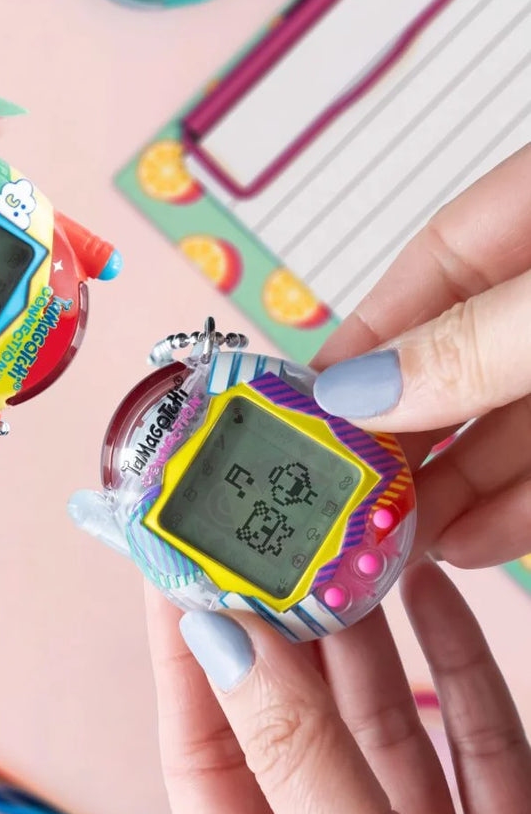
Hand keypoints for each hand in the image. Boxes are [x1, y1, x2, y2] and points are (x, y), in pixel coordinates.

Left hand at [148, 559, 530, 813]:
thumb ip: (291, 746)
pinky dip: (455, 660)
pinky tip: (430, 589)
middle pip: (291, 706)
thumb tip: (223, 630)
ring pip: (379, 711)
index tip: (178, 556)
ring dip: (363, 623)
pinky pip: (474, 737)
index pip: (199, 736)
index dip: (185, 640)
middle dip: (281, 612)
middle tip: (270, 523)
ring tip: (342, 537)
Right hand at [310, 145, 530, 567]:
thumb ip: (477, 344)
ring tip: (391, 542)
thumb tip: (357, 392)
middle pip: (460, 362)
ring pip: (508, 424)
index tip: (303, 406)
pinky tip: (472, 541)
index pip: (431, 271)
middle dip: (400, 435)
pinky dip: (519, 506)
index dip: (364, 339)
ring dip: (452, 487)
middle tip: (339, 499)